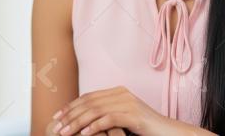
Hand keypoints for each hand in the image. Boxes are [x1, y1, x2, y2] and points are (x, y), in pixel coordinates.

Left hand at [49, 86, 167, 135]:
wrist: (168, 132)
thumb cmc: (144, 128)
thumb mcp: (123, 119)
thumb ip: (107, 115)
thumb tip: (84, 120)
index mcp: (118, 92)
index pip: (88, 96)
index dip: (71, 106)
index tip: (57, 117)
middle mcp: (122, 94)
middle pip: (89, 102)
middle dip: (70, 115)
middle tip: (56, 126)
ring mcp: (128, 103)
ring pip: (95, 111)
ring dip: (77, 122)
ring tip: (65, 132)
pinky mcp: (134, 115)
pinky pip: (109, 119)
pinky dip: (94, 127)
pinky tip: (84, 135)